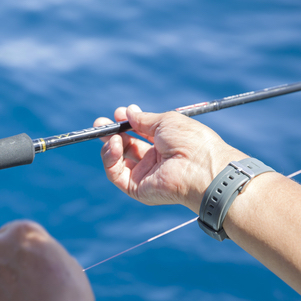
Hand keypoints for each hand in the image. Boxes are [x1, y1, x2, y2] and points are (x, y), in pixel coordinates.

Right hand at [93, 105, 246, 213]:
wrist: (199, 167)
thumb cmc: (189, 141)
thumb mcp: (165, 121)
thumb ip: (142, 119)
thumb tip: (127, 111)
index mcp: (165, 144)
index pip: (139, 133)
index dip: (127, 123)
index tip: (119, 113)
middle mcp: (154, 160)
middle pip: (126, 146)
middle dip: (111, 133)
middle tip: (100, 123)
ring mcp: (144, 175)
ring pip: (118, 160)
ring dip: (110, 145)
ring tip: (113, 136)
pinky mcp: (136, 188)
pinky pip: (115, 174)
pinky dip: (110, 159)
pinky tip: (114, 145)